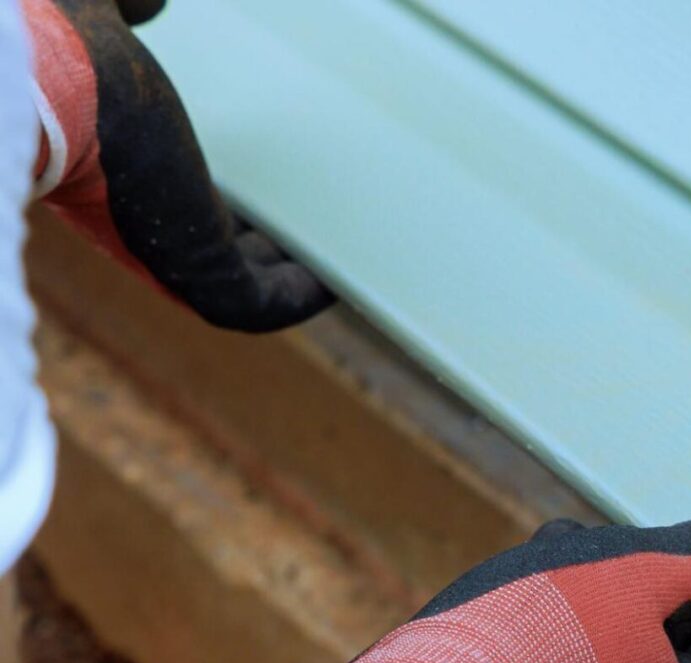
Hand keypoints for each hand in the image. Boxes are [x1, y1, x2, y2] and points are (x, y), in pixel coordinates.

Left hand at [24, 0, 333, 331]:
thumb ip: (129, 8)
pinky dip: (303, 298)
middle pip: (210, 242)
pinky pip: (262, 305)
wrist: (48, 81)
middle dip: (260, 238)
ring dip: (290, 273)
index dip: (220, 191)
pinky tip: (340, 280)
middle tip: (310, 220)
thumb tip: (150, 3)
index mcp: (111, 164)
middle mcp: (137, 215)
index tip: (259, 178)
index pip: (173, 191)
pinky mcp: (198, 270)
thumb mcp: (105, 15)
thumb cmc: (63, 44)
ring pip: (237, 279)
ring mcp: (166, 249)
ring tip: (343, 252)